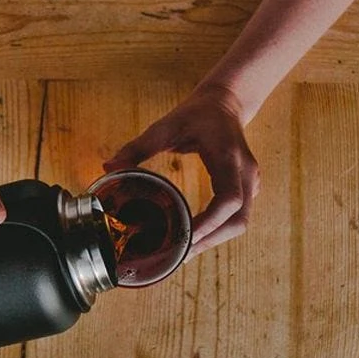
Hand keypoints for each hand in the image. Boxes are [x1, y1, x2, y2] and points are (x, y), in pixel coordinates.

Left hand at [103, 83, 259, 258]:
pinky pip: (236, 217)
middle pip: (238, 220)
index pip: (229, 200)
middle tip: (179, 254)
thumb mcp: (166, 126)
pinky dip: (217, 231)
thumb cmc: (197, 113)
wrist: (225, 103)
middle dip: (210, 241)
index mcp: (229, 157)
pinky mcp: (246, 188)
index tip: (185, 237)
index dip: (209, 224)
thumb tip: (108, 167)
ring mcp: (250, 182)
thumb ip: (138, 147)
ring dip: (214, 240)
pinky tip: (194, 237)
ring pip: (240, 223)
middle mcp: (245, 173)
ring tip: (184, 252)